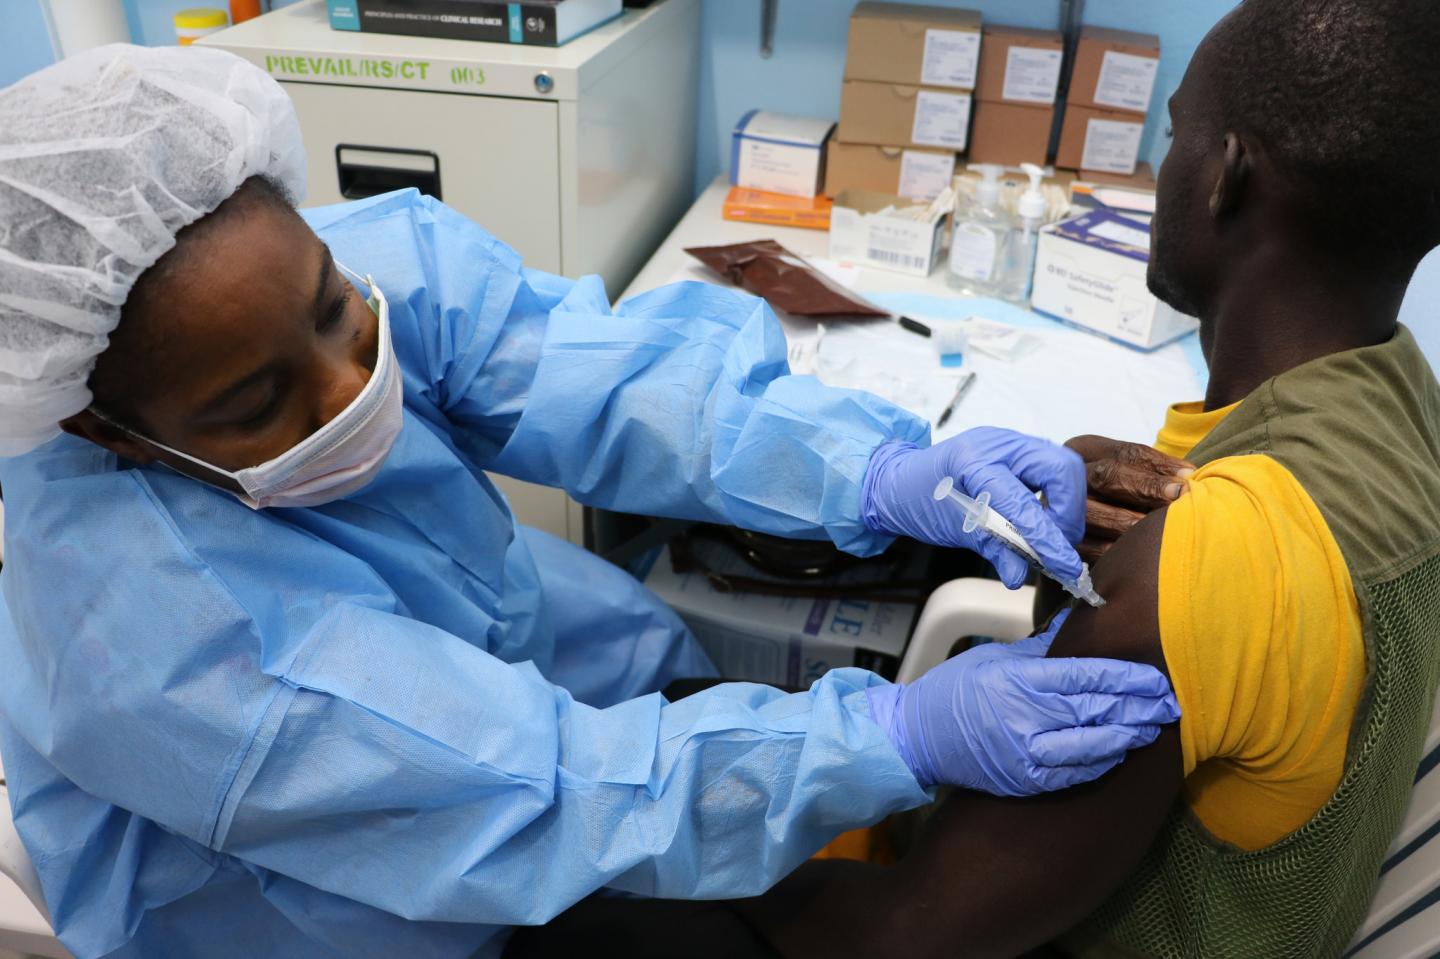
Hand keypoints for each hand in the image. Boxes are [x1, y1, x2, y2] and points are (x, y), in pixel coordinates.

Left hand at [861, 429, 1084, 587]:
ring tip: (1050, 533)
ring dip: (1065, 504)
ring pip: (1062, 465)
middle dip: (1067, 512)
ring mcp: (1009, 442)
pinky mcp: (1016, 449)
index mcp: (973, 462)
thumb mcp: (953, 529)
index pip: (1025, 503)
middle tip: (1057, 544)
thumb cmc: (917, 501)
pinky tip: (1040, 518)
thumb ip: (992, 550)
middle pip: (1061, 468)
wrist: (898, 481)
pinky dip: (1055, 496)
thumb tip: (1020, 575)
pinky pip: (1050, 468)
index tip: (1066, 566)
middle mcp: (997, 444)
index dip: (1049, 538)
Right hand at [865, 610, 1179, 794]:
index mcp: (1018, 679)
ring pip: (1092, 746)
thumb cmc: (954, 690)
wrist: (916, 737)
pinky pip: (1074, 773)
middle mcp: (1024, 717)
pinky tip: (1120, 751)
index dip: (1126, 677)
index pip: (1085, 676)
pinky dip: (1101, 762)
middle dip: (1138, 707)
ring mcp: (1024, 753)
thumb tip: (1078, 620)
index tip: (1155, 677)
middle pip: (1096, 711)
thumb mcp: (994, 657)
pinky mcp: (1024, 779)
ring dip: (1128, 736)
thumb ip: (1041, 646)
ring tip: (1153, 727)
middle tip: (1169, 702)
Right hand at [1065, 435, 1193, 562]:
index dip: (1157, 464)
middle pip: (1105, 476)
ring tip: (1165, 526)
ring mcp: (1059, 509)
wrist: (1075, 532)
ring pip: (1096, 512)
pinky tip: (1143, 551)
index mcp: (1084, 450)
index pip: (1123, 453)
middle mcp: (1065, 476)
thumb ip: (1153, 470)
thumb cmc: (1117, 496)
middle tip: (1180, 496)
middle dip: (1146, 487)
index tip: (1189, 476)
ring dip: (1134, 521)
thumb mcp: (1128, 472)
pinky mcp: (1061, 542)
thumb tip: (1190, 476)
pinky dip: (1119, 548)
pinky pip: (1092, 546)